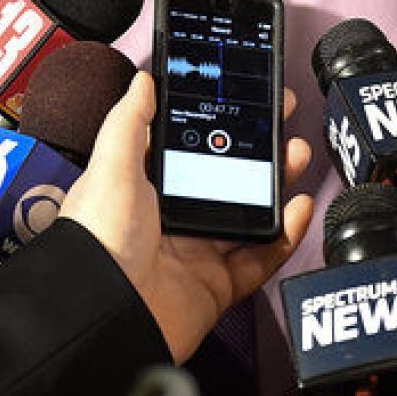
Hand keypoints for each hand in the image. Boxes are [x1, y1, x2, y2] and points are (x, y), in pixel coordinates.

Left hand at [60, 72, 312, 362]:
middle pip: (225, 176)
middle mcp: (169, 217)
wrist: (106, 314)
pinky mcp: (216, 286)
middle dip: (257, 148)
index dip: (217, 122)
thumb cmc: (98, 241)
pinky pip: (260, 258)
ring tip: (296, 153)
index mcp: (142, 186)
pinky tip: (298, 208)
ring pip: (249, 212)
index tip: (242, 98)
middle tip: (281, 120)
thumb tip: (142, 81)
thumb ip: (129, 122)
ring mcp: (195, 251)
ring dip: (277, 183)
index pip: (187, 146)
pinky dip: (285, 236)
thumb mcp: (111, 167)